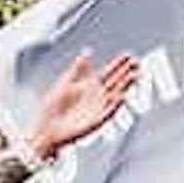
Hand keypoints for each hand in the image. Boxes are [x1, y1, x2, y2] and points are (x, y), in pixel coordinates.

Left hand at [27, 51, 141, 155]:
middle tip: (137, 62)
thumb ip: (78, 69)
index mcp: (90, 86)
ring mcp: (98, 109)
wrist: (46, 128)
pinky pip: (107, 113)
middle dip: (126, 72)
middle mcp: (97, 97)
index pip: (108, 73)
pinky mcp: (96, 122)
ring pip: (115, 95)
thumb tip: (86, 53)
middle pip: (115, 82)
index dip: (118, 64)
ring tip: (134, 75)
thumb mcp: (66, 83)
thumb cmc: (53, 109)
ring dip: (125, 86)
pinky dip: (114, 105)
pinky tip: (121, 96)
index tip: (128, 55)